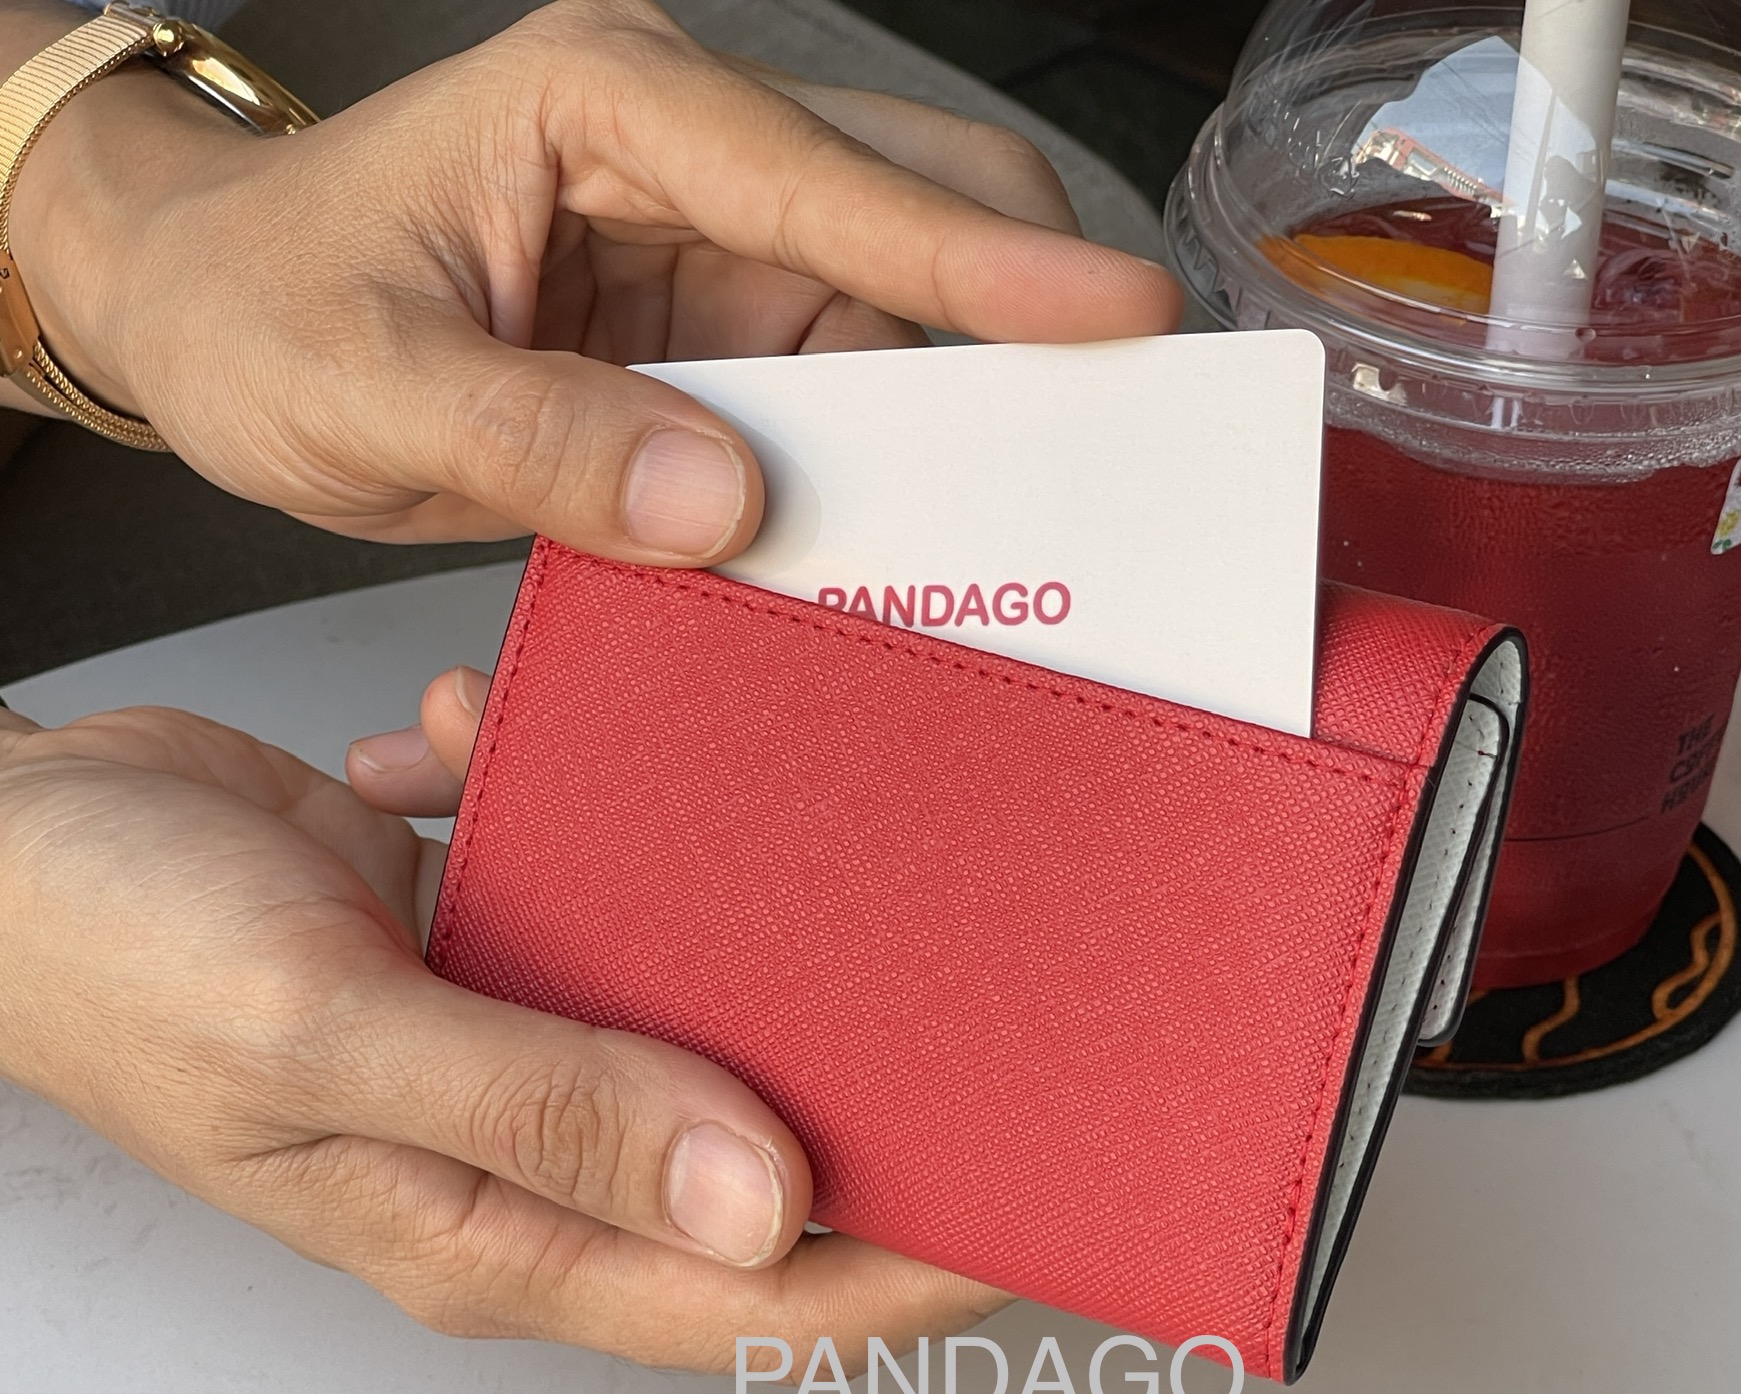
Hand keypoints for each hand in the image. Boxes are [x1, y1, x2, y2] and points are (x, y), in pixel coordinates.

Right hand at [0, 697, 1007, 1371]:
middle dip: (884, 1107)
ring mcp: (517, 1052)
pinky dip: (623, 825)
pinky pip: (612, 905)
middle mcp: (526, 1159)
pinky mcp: (497, 951)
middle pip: (759, 1173)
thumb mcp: (323, 1037)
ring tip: (830, 840)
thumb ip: (541, 1115)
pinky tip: (568, 744)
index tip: (1042, 1204)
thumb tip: (760, 1202)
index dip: (913, 1270)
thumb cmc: (115, 955)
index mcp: (493, 1233)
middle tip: (1008, 1011)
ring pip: (701, 1030)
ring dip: (759, 940)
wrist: (4, 841)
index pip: (758, 1299)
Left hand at [4, 0, 1178, 560]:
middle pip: (923, 208)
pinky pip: (844, 397)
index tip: (1122, 314)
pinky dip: (889, 468)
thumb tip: (718, 500)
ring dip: (962, 416)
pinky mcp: (718, 339)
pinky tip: (918, 534)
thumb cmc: (260, 306)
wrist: (212, 321)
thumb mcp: (363, 382)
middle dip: (1028, 318)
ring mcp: (715, 251)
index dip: (987, 258)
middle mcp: (688, 160)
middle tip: (1123, 433)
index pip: (836, 176)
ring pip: (903, 318)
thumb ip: (534, 440)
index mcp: (607, 107)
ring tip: (1035, 516)